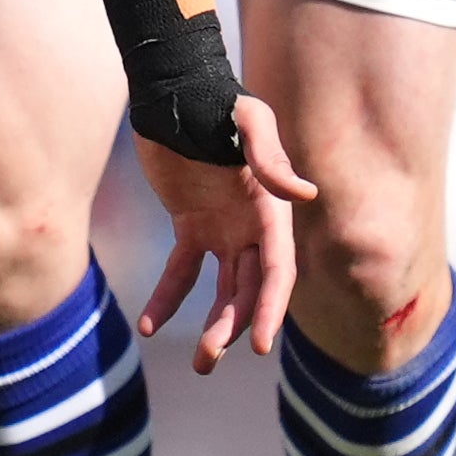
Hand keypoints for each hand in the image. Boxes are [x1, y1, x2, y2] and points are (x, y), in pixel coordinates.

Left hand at [132, 92, 318, 372]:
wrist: (174, 90)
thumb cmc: (215, 101)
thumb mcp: (247, 122)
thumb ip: (270, 158)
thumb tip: (306, 193)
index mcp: (271, 208)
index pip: (276, 270)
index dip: (270, 308)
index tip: (259, 345)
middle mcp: (252, 225)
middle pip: (248, 289)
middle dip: (233, 327)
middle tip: (208, 359)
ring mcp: (222, 228)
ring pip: (221, 290)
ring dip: (213, 327)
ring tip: (199, 364)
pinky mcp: (190, 226)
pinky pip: (181, 272)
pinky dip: (168, 299)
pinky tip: (149, 325)